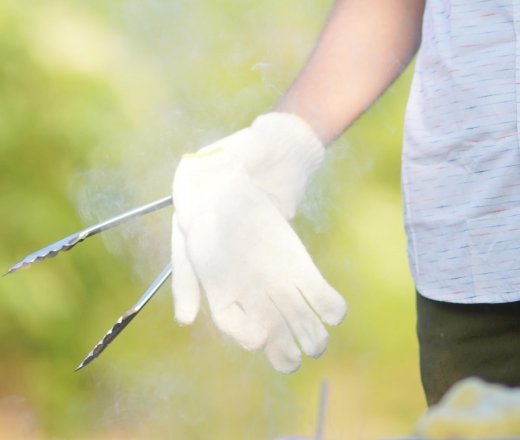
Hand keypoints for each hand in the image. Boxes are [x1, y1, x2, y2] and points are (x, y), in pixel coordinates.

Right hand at [170, 113, 346, 371]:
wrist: (238, 164)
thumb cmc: (205, 199)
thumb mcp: (186, 234)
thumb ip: (186, 275)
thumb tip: (185, 320)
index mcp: (219, 287)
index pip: (233, 324)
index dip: (244, 336)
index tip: (256, 336)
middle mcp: (249, 288)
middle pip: (269, 332)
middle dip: (283, 351)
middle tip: (294, 356)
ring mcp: (277, 277)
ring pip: (296, 319)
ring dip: (311, 335)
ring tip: (318, 341)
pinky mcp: (301, 263)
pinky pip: (318, 294)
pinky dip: (329, 306)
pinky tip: (333, 311)